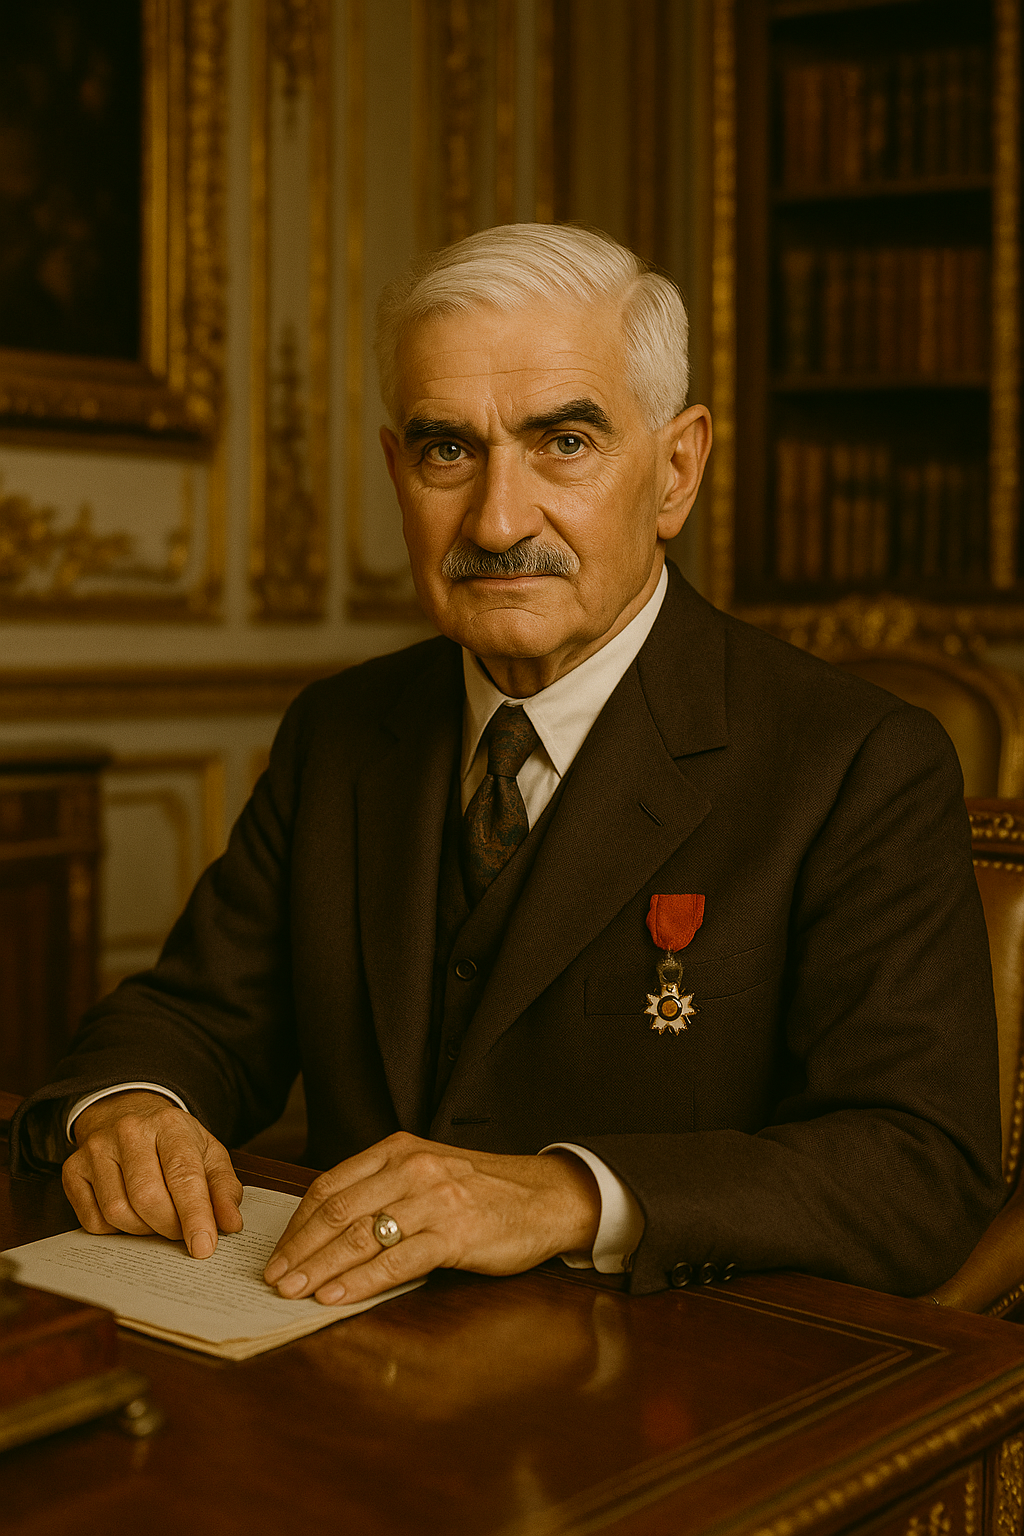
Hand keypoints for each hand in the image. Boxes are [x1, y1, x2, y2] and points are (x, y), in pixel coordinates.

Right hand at [62, 1091, 243, 1257]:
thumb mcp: (208, 1153)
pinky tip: (130, 1212)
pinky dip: (116, 1230)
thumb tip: (231, 1224)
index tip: (204, 1247)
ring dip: (143, 1230)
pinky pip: (93, 1221)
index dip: (195, 1216)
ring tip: (157, 1218)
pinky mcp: (73, 1170)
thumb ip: (224, 1188)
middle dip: (169, 1227)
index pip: (183, 1175)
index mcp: (169, 1124)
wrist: (127, 1113)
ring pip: (118, 1213)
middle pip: (148, 1198)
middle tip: (182, 1232)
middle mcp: (129, 1132)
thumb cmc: (173, 1141)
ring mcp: (95, 1149)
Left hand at [263, 1131, 600, 1304]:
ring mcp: (433, 1200)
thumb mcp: (429, 1171)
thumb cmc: (484, 1189)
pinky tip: (337, 1297)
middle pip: (337, 1211)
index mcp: (398, 1149)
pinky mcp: (454, 1233)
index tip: (279, 1251)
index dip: (298, 1223)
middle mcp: (411, 1168)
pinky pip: (395, 1260)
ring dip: (319, 1268)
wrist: (547, 1196)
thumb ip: (384, 1187)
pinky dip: (360, 1281)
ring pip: (359, 1236)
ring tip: (294, 1291)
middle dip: (299, 1249)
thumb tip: (329, 1228)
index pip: (330, 1185)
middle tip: (273, 1278)